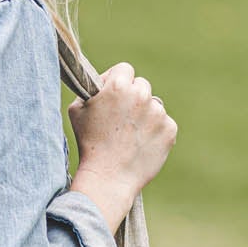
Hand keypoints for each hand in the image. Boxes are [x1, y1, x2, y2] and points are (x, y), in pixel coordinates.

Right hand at [68, 63, 177, 234]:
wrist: (109, 177)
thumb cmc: (89, 143)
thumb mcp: (77, 109)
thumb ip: (91, 88)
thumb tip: (101, 81)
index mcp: (119, 86)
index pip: (125, 69)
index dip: (117, 81)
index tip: (113, 94)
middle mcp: (142, 95)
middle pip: (142, 85)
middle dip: (133, 97)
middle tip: (121, 118)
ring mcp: (158, 113)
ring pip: (154, 105)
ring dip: (145, 115)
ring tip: (129, 136)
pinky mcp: (170, 130)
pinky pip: (164, 123)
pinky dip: (155, 131)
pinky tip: (141, 144)